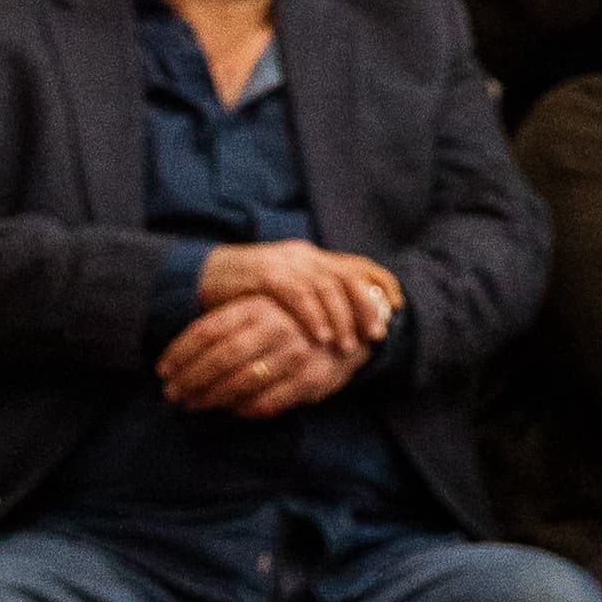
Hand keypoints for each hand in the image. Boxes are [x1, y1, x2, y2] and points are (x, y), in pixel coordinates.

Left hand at [162, 297, 360, 416]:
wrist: (352, 330)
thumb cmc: (290, 323)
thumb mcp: (259, 311)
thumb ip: (225, 324)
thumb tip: (177, 357)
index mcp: (259, 305)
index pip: (207, 330)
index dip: (180, 353)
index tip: (163, 370)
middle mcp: (277, 326)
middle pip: (220, 357)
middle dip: (189, 380)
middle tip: (172, 395)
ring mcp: (296, 353)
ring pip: (241, 381)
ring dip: (211, 398)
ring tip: (194, 405)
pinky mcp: (312, 379)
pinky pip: (268, 401)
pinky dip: (245, 409)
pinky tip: (232, 410)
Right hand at [193, 239, 394, 354]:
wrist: (204, 277)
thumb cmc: (249, 292)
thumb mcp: (288, 290)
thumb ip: (315, 298)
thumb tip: (349, 322)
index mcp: (314, 258)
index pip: (358, 265)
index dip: (382, 283)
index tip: (397, 306)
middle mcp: (305, 256)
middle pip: (348, 277)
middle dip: (367, 306)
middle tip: (376, 334)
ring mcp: (286, 263)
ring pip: (326, 287)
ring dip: (341, 318)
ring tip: (347, 345)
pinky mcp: (265, 275)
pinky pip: (296, 295)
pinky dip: (312, 316)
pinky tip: (320, 336)